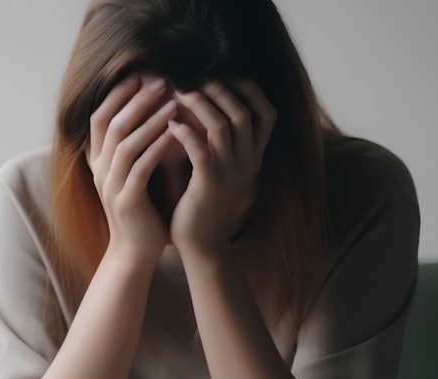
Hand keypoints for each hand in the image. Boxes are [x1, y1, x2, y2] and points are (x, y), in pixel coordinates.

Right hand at [87, 76, 178, 264]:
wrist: (134, 252)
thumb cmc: (139, 209)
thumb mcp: (130, 173)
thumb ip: (132, 146)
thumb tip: (147, 112)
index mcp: (98, 161)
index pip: (99, 117)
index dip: (118, 95)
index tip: (142, 76)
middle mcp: (99, 170)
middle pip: (110, 124)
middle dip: (135, 100)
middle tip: (161, 80)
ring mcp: (111, 185)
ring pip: (124, 143)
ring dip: (149, 120)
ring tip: (173, 102)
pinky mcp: (127, 200)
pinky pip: (140, 167)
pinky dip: (156, 147)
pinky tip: (175, 134)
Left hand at [167, 79, 275, 254]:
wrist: (201, 245)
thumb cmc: (203, 204)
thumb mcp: (220, 169)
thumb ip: (220, 143)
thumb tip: (206, 108)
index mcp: (253, 156)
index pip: (266, 113)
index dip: (249, 90)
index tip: (225, 73)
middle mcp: (247, 162)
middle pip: (243, 113)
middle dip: (220, 90)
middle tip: (194, 76)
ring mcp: (231, 174)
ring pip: (224, 127)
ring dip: (201, 105)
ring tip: (179, 92)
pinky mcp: (209, 186)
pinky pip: (202, 152)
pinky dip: (186, 134)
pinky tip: (170, 124)